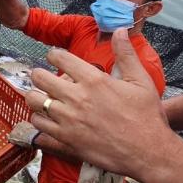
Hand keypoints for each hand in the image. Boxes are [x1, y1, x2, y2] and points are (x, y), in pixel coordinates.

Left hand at [22, 28, 170, 180]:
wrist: (149, 152)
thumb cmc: (147, 117)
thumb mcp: (141, 81)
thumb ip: (126, 54)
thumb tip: (120, 30)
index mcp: (93, 80)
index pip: (58, 57)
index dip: (54, 55)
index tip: (56, 58)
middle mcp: (76, 98)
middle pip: (39, 77)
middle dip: (40, 75)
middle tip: (45, 79)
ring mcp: (68, 119)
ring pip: (33, 101)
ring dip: (36, 97)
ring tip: (44, 98)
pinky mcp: (65, 139)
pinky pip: (38, 125)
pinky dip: (39, 120)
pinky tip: (47, 119)